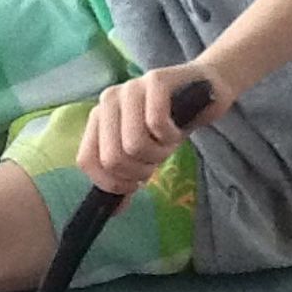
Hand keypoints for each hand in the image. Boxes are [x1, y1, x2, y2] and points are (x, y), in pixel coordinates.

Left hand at [77, 61, 233, 194]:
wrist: (204, 88)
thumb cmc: (170, 123)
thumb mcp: (145, 154)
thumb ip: (126, 177)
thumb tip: (114, 211)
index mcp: (98, 118)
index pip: (87, 160)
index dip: (110, 182)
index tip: (134, 185)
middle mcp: (108, 100)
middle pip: (112, 158)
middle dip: (140, 171)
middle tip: (156, 161)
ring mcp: (130, 88)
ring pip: (134, 144)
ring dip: (159, 154)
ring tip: (168, 144)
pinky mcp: (155, 80)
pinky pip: (157, 123)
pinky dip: (172, 136)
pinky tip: (177, 129)